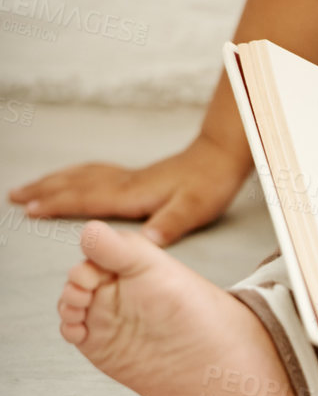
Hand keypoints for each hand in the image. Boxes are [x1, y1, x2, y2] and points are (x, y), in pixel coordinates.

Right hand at [7, 133, 251, 246]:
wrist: (220, 156)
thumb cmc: (209, 184)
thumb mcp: (194, 209)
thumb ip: (170, 223)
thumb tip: (148, 239)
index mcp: (132, 194)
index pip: (85, 199)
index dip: (55, 204)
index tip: (27, 208)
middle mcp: (124, 182)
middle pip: (74, 184)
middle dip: (42, 191)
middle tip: (13, 196)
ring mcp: (128, 177)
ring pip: (81, 176)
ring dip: (53, 181)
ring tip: (29, 187)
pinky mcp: (136, 176)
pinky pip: (93, 172)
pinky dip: (73, 175)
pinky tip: (71, 179)